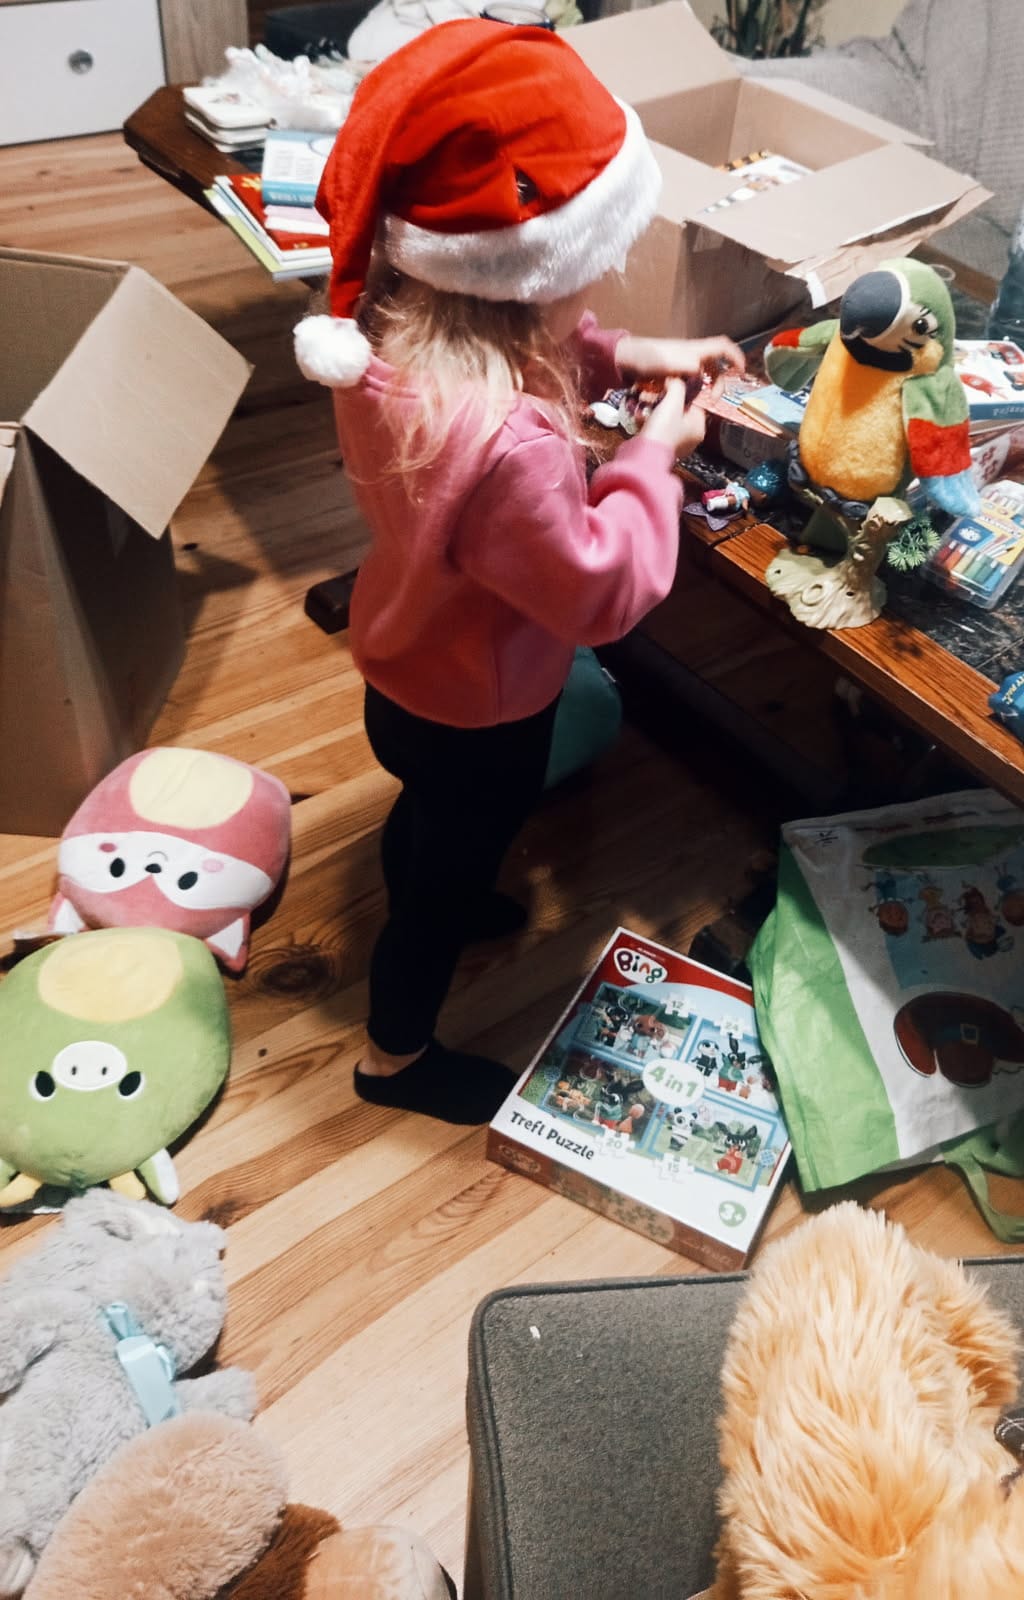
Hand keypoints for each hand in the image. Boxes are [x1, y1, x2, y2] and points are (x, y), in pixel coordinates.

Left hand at [616, 333, 745, 402]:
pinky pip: (691, 380)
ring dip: (706, 388)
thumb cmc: (646, 358)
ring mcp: (682, 362)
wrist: (625, 359)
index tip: (742, 372)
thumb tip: (700, 371)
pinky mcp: (674, 371)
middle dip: (719, 381)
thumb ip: (687, 366)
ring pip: (703, 374)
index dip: (736, 356)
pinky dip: (693, 389)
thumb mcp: (667, 362)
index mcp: (695, 349)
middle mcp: (692, 354)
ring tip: (700, 402)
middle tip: (714, 399)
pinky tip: (687, 400)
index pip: (723, 347)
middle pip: (716, 365)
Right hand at [639, 377, 706, 458]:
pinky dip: (650, 422)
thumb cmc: (661, 432)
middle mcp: (690, 438)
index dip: (681, 392)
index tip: (670, 386)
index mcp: (699, 427)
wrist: (643, 455)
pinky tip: (642, 419)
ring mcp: (675, 444)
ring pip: (667, 420)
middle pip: (679, 411)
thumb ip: (677, 386)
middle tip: (655, 396)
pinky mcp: (661, 448)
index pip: (695, 402)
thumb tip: (676, 379)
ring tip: (645, 406)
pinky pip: (657, 430)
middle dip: (665, 401)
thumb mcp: (672, 401)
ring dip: (655, 411)